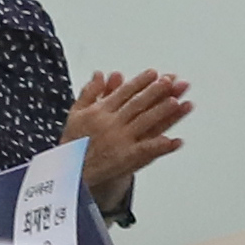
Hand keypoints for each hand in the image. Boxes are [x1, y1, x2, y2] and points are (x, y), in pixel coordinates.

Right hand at [67, 67, 190, 202]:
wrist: (67, 171)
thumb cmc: (72, 143)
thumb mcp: (76, 113)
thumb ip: (90, 92)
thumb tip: (100, 73)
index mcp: (100, 111)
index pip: (124, 93)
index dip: (140, 82)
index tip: (154, 73)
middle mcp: (110, 123)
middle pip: (137, 104)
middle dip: (155, 91)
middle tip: (170, 81)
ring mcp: (119, 140)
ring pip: (145, 122)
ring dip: (162, 112)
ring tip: (177, 102)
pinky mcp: (124, 159)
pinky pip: (146, 150)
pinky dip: (160, 146)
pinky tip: (174, 141)